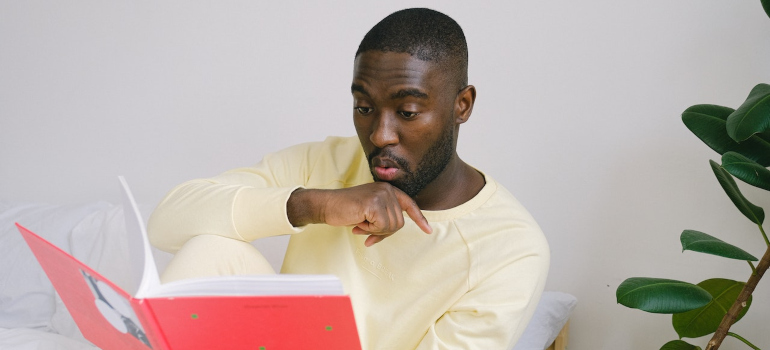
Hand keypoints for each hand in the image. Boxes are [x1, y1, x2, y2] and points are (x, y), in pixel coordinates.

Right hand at [287, 183, 431, 245]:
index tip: (428, 231)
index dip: (419, 219)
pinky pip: (381, 227)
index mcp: (388, 189)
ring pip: (391, 227)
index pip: (409, 204)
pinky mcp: (374, 203)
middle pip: (399, 223)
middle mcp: (387, 189)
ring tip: (360, 224)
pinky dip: (369, 230)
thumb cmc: (346, 210)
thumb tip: (393, 230)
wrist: (326, 205)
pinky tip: (358, 223)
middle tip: (365, 229)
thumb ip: (383, 217)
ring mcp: (381, 195)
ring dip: (375, 231)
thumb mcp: (369, 212)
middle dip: (383, 232)